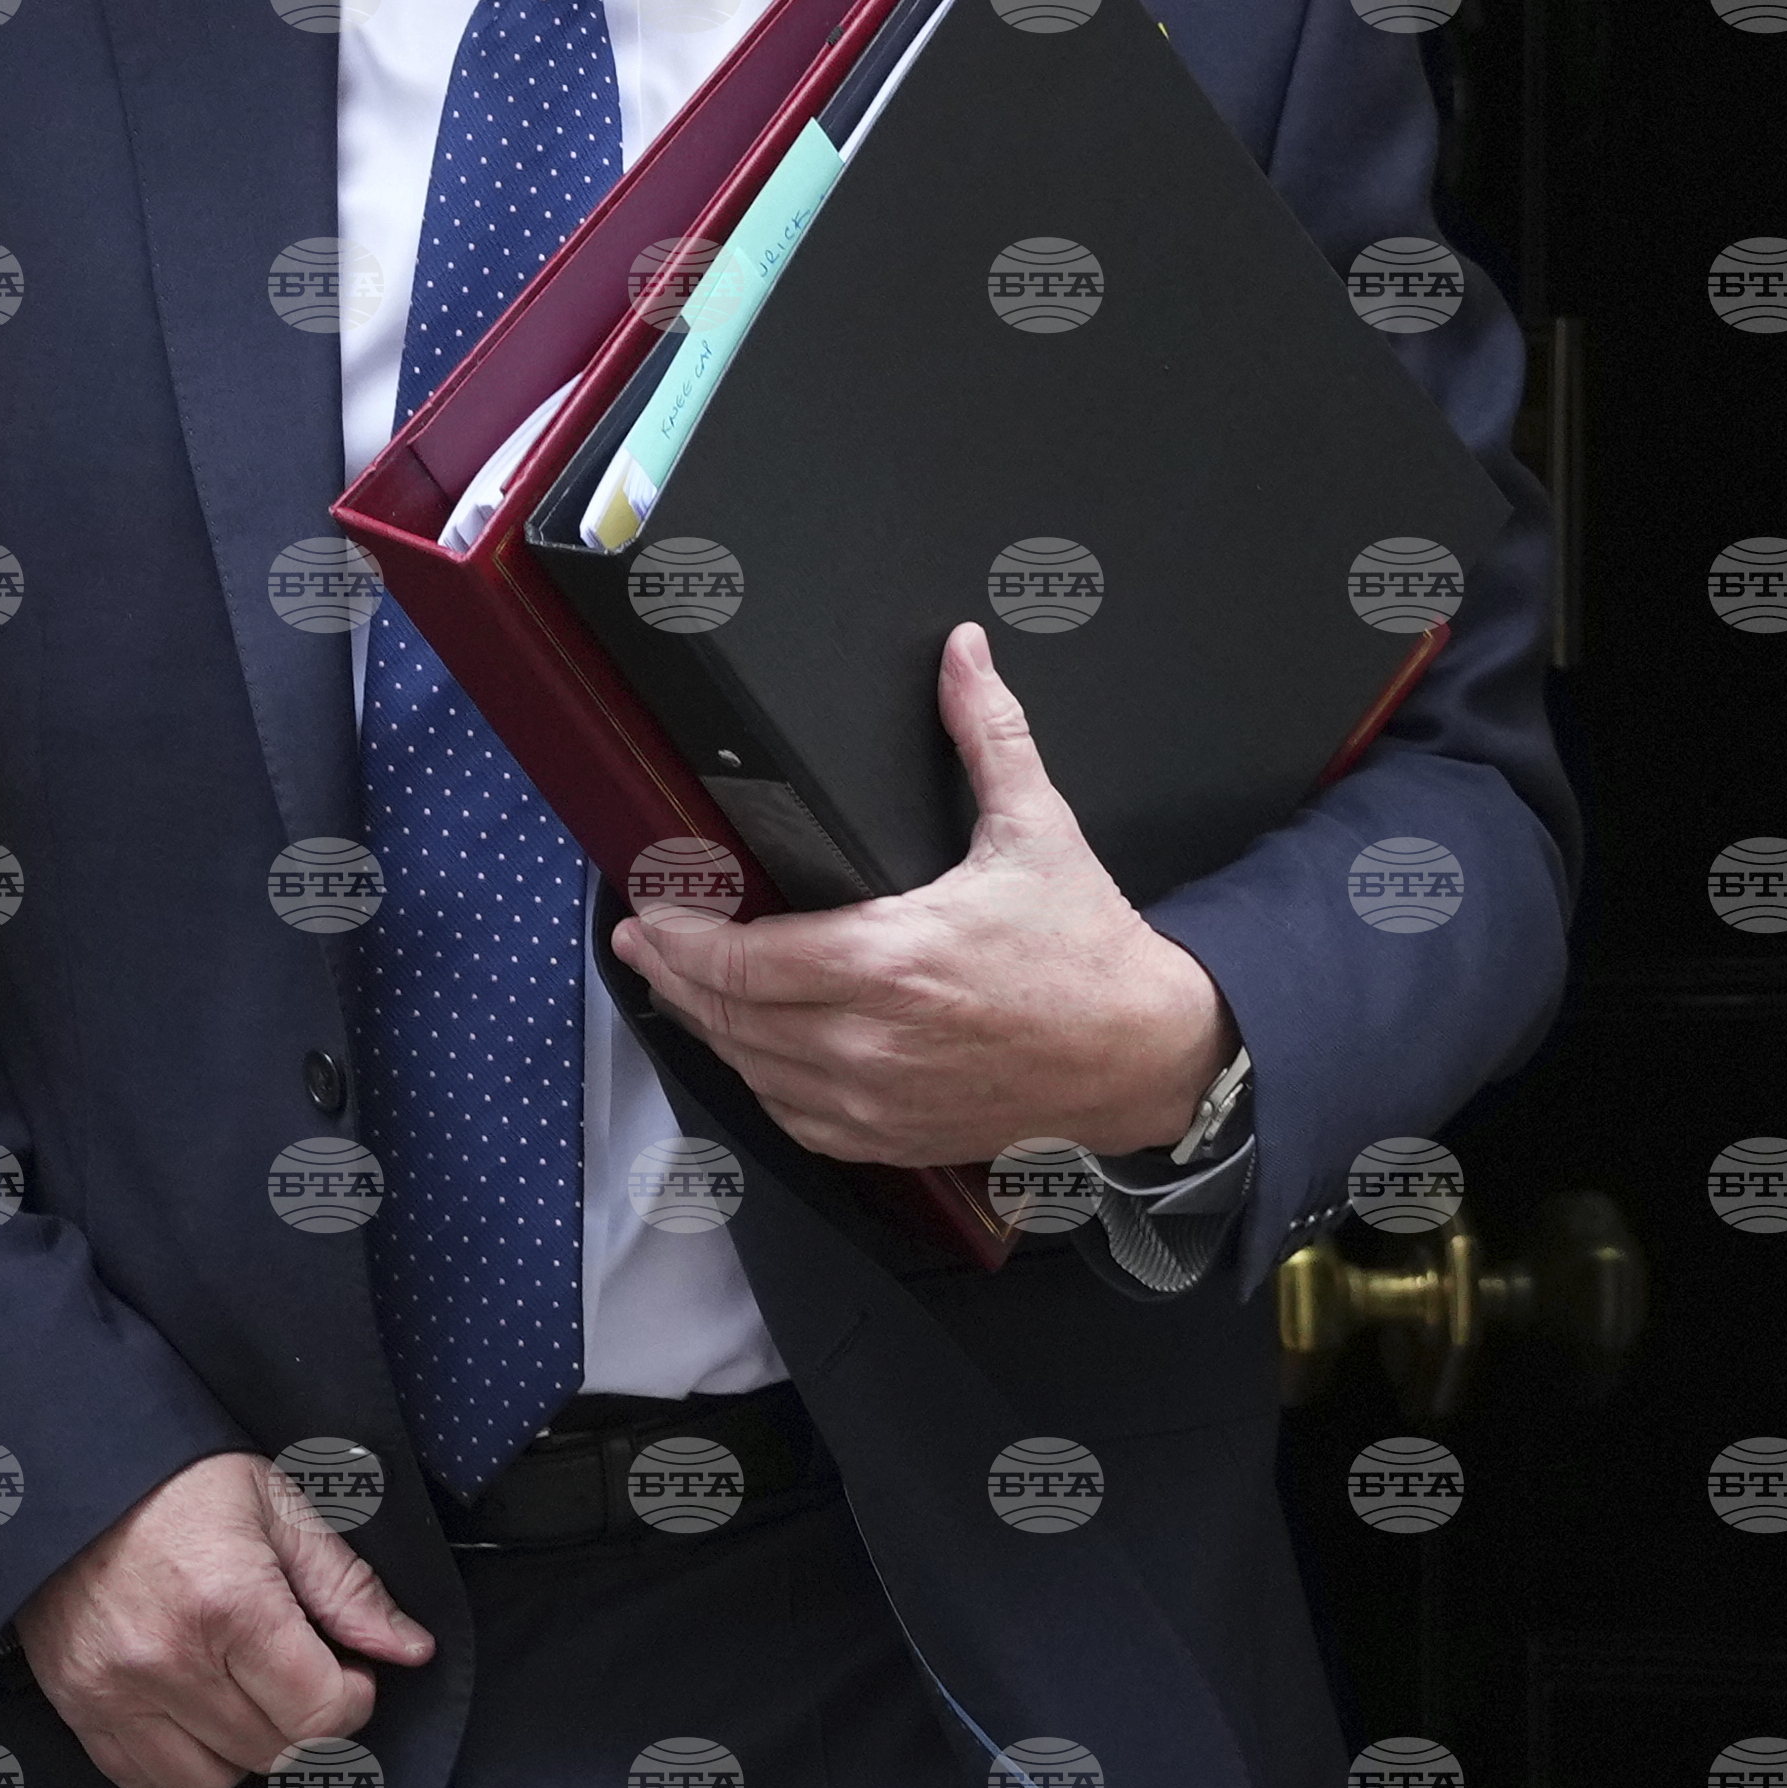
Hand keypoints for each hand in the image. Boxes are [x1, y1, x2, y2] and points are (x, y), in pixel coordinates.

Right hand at [14, 1449, 433, 1787]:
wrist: (75, 1475)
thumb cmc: (181, 1482)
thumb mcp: (278, 1506)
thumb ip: (347, 1586)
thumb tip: (410, 1648)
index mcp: (230, 1604)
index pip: (320, 1715)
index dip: (353, 1699)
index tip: (349, 1672)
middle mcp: (171, 1663)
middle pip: (275, 1753)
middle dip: (307, 1721)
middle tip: (302, 1672)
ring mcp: (119, 1696)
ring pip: (214, 1784)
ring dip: (246, 1750)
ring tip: (248, 1690)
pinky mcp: (85, 1712)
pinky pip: (148, 1784)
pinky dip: (185, 1763)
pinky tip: (199, 1710)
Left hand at [610, 623, 1234, 1167]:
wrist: (1146, 1053)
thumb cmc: (1088, 946)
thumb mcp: (1037, 827)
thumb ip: (987, 731)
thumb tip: (962, 649)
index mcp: (895, 960)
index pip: (749, 958)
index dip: (683, 935)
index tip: (647, 905)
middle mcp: (874, 1042)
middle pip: (733, 1016)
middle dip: (673, 975)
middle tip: (640, 938)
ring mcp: (881, 1101)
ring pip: (755, 1071)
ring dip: (707, 1027)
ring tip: (676, 983)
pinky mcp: (896, 1138)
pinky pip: (797, 1119)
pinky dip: (759, 1080)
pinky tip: (745, 1048)